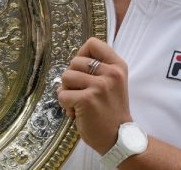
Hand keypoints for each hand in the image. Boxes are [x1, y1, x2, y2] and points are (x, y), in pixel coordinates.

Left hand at [57, 37, 131, 154]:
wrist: (118, 138)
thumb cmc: (110, 110)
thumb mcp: (113, 82)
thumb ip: (98, 68)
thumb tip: (73, 61)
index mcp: (118, 66)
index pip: (92, 43)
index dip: (81, 55)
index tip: (83, 70)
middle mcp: (111, 73)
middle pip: (75, 61)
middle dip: (72, 78)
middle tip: (81, 92)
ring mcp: (100, 86)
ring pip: (66, 76)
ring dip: (67, 92)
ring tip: (78, 103)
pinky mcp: (87, 99)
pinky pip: (62, 94)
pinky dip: (65, 105)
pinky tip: (77, 113)